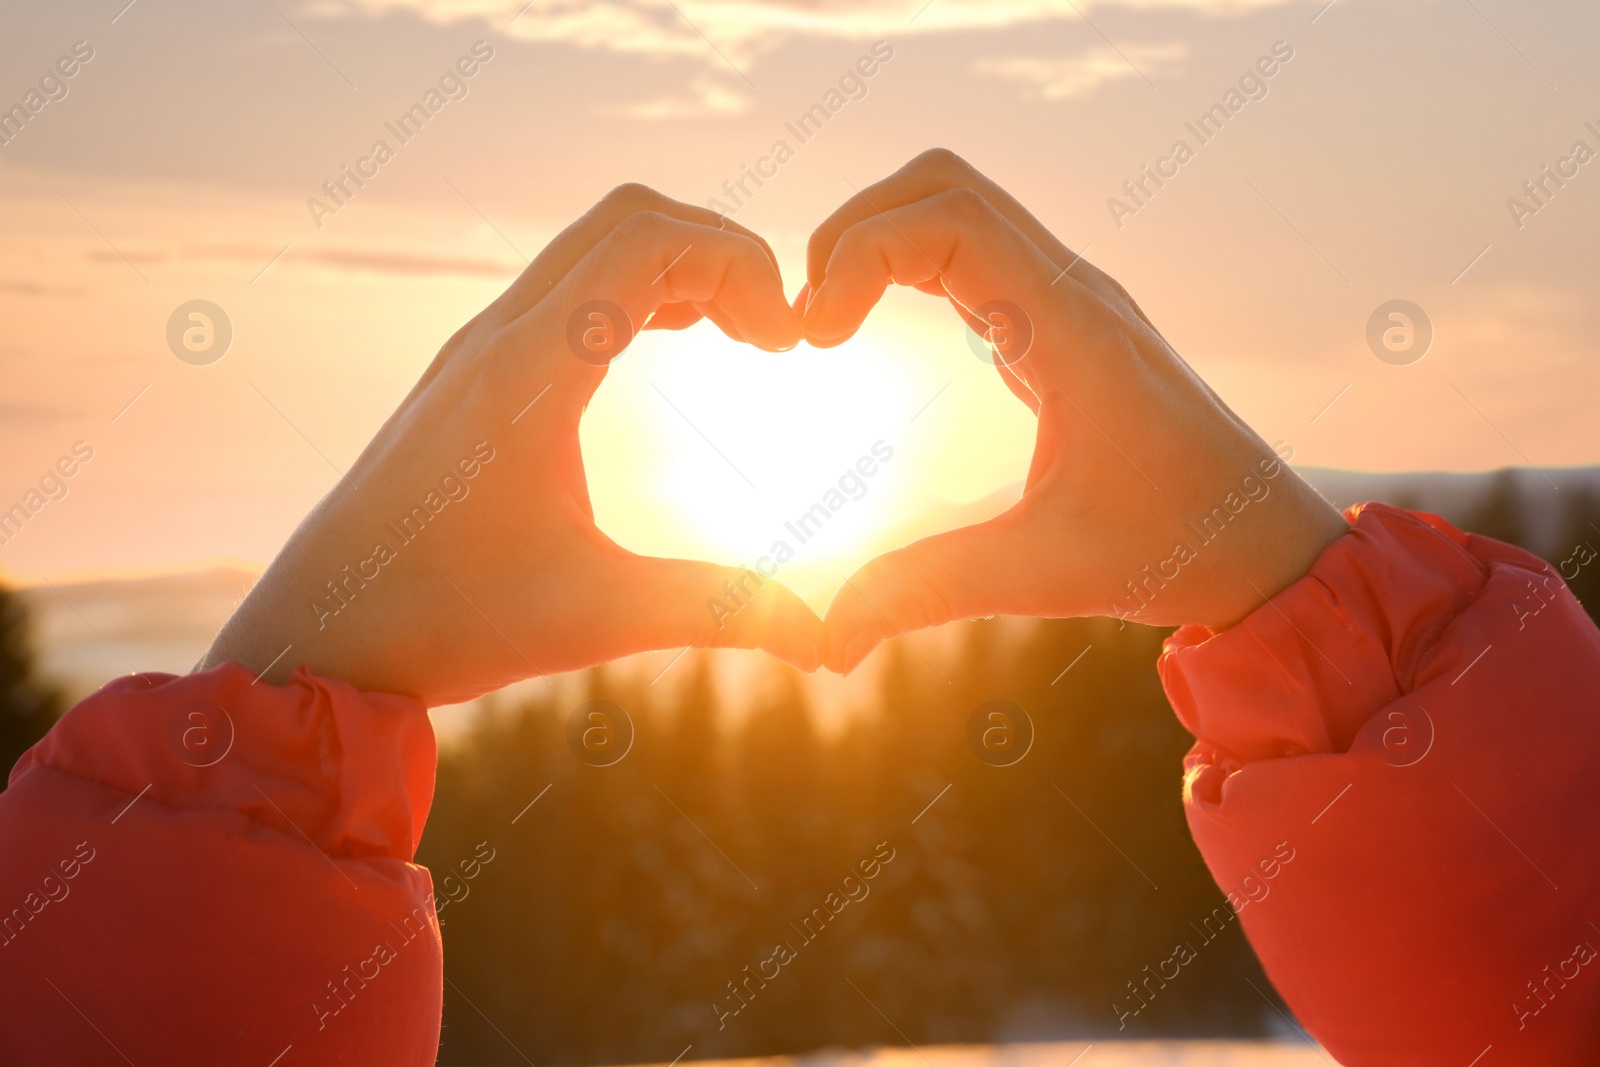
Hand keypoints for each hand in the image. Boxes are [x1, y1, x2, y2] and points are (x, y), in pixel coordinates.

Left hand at [200, 186, 823, 703]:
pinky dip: (631, 291)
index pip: (648, 242)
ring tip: (740, 334)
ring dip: (674, 266)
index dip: (739, 262)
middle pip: (625, 219)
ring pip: (590, 249)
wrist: (317, 632)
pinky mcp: (469, 378)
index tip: (787, 341)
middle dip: (718, 250)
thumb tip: (822, 636)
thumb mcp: (593, 616)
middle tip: (773, 330)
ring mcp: (477, 352)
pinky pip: (564, 290)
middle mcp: (498, 339)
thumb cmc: (442, 622)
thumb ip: (716, 611)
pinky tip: (668, 345)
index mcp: (529, 372)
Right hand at [803, 150, 1348, 672]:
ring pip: (961, 206)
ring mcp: (1071, 299)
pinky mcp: (1063, 321)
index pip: (951, 221)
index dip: (861, 253)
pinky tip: (879, 332)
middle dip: (856, 228)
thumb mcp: (1046, 573)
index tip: (816, 338)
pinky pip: (977, 252)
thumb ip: (929, 592)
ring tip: (831, 321)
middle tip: (809, 317)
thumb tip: (827, 641)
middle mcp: (1073, 292)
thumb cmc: (1174, 549)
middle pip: (945, 185)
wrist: (1265, 541)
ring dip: (882, 239)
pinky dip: (911, 265)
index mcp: (1073, 332)